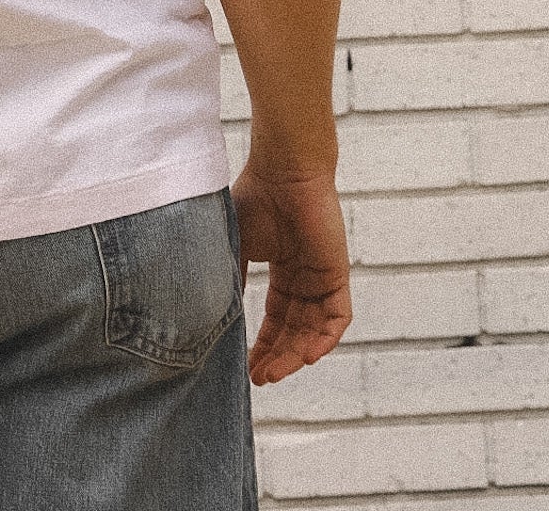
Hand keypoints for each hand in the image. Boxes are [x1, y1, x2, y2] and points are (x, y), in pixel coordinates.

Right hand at [230, 159, 351, 383]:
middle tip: (259, 379)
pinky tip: (306, 356)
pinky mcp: (337, 272)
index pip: (277, 318)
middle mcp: (305, 276)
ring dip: (296, 355)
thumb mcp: (234, 244)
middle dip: (277, 357)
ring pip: (314, 330)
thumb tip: (211, 316)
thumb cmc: (255, 196)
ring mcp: (322, 276)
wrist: (282, 170)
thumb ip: (230, 277)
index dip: (263, 345)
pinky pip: (337, 317)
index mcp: (283, 268)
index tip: (247, 368)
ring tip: (274, 374)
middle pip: (294, 330)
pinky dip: (325, 339)